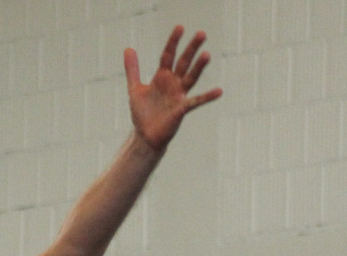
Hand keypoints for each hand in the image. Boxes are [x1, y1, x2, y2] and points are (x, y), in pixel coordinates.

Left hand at [124, 25, 222, 151]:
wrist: (144, 135)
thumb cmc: (142, 112)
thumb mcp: (135, 88)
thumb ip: (132, 69)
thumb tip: (128, 48)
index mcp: (162, 77)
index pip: (168, 55)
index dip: (173, 42)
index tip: (180, 27)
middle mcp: (173, 83)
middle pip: (183, 63)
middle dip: (191, 49)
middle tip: (202, 33)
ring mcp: (178, 95)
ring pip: (190, 78)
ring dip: (198, 67)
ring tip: (206, 54)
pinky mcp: (181, 109)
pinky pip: (195, 102)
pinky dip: (207, 97)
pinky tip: (219, 91)